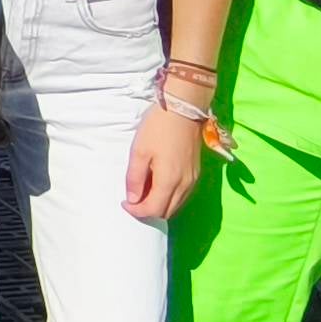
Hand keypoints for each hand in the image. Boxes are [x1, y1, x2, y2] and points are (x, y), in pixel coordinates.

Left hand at [124, 105, 205, 222]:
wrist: (183, 109)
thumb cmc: (158, 128)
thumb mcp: (139, 152)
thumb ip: (135, 178)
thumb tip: (132, 199)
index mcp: (169, 182)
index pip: (153, 210)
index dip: (136, 211)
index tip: (124, 202)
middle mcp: (184, 185)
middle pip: (166, 212)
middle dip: (148, 211)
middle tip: (133, 199)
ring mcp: (193, 180)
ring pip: (176, 205)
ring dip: (159, 205)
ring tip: (144, 192)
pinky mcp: (196, 173)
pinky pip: (183, 195)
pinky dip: (169, 197)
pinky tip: (158, 185)